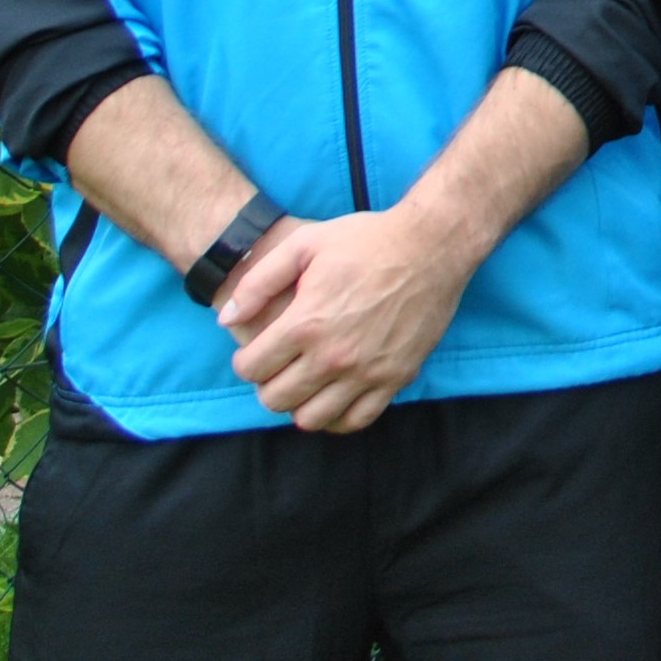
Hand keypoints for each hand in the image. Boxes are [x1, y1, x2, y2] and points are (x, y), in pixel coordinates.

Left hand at [216, 207, 476, 432]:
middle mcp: (334, 355)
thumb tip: (226, 319)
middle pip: (275, 399)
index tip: (258, 351)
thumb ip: (258, 282)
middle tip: (281, 367)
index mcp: (306, 323)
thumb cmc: (367, 240)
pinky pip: (357, 420)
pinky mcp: (396, 377)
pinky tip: (335, 396)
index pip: (251, 369)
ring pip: (312, 419)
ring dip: (300, 405)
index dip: (246, 362)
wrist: (433, 245)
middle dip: (268, 385)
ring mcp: (367, 371)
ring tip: (307, 383)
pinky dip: (339, 417)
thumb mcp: (304, 244)